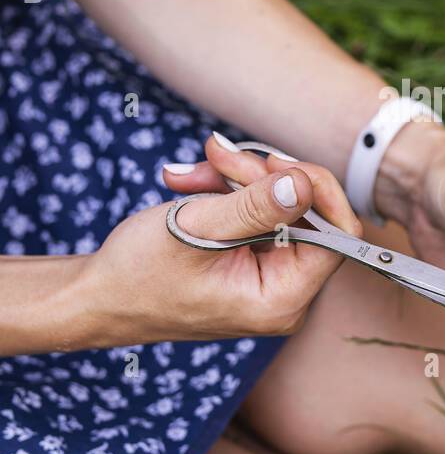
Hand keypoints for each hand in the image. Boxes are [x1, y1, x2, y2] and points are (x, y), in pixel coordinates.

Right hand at [85, 139, 360, 345]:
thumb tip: (303, 183)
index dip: (316, 189)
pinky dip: (225, 191)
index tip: (275, 162)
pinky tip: (188, 183)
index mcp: (281, 299)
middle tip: (215, 154)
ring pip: (277, 205)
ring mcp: (268, 275)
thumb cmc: (139, 274)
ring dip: (234, 179)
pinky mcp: (249, 259)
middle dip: (260, 176)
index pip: (338, 236)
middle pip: (306, 212)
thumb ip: (256, 206)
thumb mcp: (198, 229)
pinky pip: (255, 212)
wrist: (97, 296)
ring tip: (187, 174)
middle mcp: (284, 292)